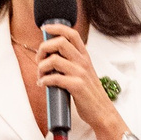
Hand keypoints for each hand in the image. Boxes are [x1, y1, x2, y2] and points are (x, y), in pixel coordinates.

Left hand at [35, 24, 120, 138]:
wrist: (102, 111)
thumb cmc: (90, 93)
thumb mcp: (84, 72)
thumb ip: (71, 62)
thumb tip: (51, 57)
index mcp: (84, 56)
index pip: (71, 34)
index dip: (56, 28)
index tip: (45, 29)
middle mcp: (83, 62)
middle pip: (59, 42)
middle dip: (43, 48)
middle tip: (39, 59)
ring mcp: (80, 73)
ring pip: (54, 60)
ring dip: (41, 67)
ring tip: (41, 75)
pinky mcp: (77, 86)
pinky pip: (55, 78)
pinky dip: (44, 80)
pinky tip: (43, 84)